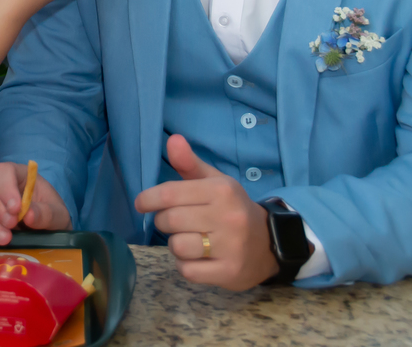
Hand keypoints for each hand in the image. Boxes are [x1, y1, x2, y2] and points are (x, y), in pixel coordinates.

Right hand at [0, 162, 71, 243]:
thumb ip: (47, 213)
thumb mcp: (58, 215)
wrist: (47, 233)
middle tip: (11, 224)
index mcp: (18, 174)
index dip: (6, 188)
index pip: (3, 170)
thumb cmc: (51, 216)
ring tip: (5, 239)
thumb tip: (29, 216)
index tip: (16, 209)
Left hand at [135, 135, 279, 290]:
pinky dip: (185, 265)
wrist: (269, 243)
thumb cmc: (232, 208)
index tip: (142, 203)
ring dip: (175, 245)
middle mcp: (228, 216)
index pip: (170, 194)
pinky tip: (196, 258)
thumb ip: (190, 163)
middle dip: (162, 222)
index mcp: (221, 190)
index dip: (148, 199)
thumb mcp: (214, 181)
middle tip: (171, 222)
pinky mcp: (229, 272)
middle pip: (170, 220)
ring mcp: (231, 247)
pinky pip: (188, 270)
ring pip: (177, 246)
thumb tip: (172, 140)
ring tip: (187, 240)